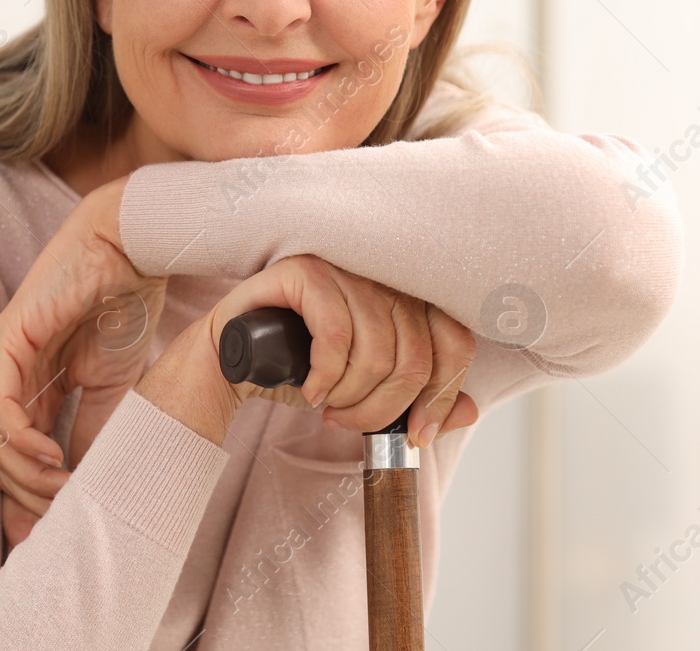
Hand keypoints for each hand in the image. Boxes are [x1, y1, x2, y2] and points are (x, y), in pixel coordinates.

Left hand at [0, 176, 166, 546]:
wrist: (134, 249)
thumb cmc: (125, 307)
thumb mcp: (116, 390)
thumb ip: (96, 435)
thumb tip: (86, 487)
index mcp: (32, 387)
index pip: (17, 458)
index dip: (34, 498)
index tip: (58, 532)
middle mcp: (8, 376)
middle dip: (30, 497)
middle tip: (64, 519)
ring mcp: (2, 359)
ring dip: (27, 476)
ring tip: (64, 493)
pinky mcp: (7, 341)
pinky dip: (22, 441)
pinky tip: (53, 458)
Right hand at [136, 255, 479, 449]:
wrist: (230, 364)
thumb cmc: (300, 370)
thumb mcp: (367, 391)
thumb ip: (417, 397)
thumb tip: (469, 410)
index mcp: (407, 295)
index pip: (456, 341)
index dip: (443, 395)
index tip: (418, 434)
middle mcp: (383, 273)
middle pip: (417, 355)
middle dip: (384, 408)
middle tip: (350, 422)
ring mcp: (344, 265)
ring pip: (378, 350)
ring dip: (351, 397)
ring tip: (327, 405)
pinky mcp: (305, 269)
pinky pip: (336, 333)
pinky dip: (325, 376)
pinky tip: (309, 388)